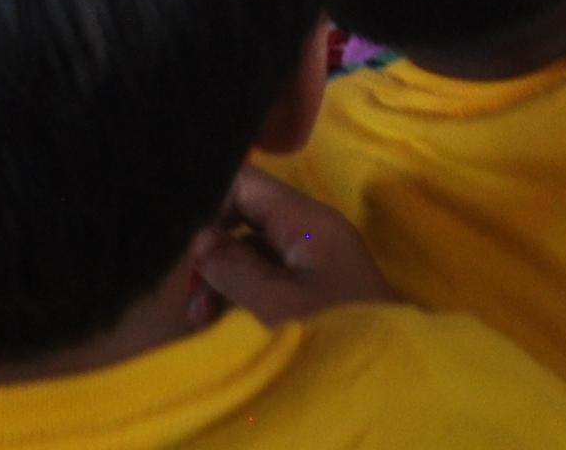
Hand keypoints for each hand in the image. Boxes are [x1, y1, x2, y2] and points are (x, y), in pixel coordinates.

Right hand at [190, 165, 394, 326]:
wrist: (384, 381)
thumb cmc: (328, 331)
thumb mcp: (272, 302)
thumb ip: (232, 265)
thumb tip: (200, 238)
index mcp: (308, 220)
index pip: (249, 183)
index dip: (210, 201)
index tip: (181, 240)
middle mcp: (311, 232)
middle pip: (247, 220)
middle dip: (213, 252)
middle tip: (191, 295)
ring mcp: (314, 262)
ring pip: (253, 255)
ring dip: (223, 282)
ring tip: (202, 321)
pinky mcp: (313, 293)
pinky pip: (266, 280)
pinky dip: (241, 298)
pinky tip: (220, 327)